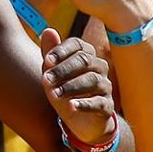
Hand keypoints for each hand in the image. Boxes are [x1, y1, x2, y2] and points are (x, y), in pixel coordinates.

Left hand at [40, 29, 115, 145]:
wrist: (81, 121)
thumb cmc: (65, 91)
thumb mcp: (54, 74)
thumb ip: (50, 53)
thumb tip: (48, 30)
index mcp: (86, 55)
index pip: (78, 45)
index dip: (62, 51)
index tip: (47, 61)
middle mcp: (99, 67)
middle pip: (84, 61)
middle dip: (63, 70)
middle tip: (45, 80)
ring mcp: (105, 86)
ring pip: (92, 80)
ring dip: (71, 86)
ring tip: (53, 94)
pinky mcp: (107, 106)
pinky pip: (99, 103)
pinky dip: (84, 104)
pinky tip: (71, 106)